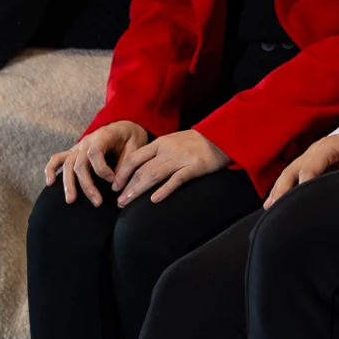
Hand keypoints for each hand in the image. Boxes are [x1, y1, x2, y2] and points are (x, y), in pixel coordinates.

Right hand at [44, 121, 149, 207]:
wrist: (124, 126)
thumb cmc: (130, 137)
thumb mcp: (135, 146)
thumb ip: (125, 163)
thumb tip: (117, 185)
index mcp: (102, 136)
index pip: (95, 153)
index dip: (102, 169)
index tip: (113, 181)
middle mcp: (86, 142)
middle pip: (79, 163)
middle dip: (87, 185)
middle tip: (97, 202)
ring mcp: (77, 147)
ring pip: (67, 165)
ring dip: (68, 183)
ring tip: (71, 200)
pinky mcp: (73, 153)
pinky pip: (57, 159)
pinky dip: (50, 170)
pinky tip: (50, 184)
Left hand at [112, 129, 230, 205]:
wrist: (222, 135)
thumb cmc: (197, 142)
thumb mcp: (174, 141)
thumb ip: (159, 152)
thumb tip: (141, 168)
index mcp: (161, 143)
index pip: (135, 158)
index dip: (122, 173)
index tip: (115, 186)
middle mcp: (167, 150)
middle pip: (142, 169)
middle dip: (128, 186)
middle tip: (119, 202)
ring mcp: (181, 158)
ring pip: (154, 175)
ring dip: (138, 190)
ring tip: (127, 203)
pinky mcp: (194, 167)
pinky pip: (176, 179)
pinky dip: (164, 190)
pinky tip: (154, 200)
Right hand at [265, 132, 338, 206]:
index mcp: (332, 145)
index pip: (311, 166)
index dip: (304, 183)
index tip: (298, 200)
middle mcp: (318, 147)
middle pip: (295, 168)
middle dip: (284, 188)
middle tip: (275, 206)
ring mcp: (311, 153)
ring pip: (289, 172)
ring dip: (279, 190)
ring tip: (270, 207)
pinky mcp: (309, 162)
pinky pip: (292, 175)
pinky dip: (281, 188)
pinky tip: (272, 203)